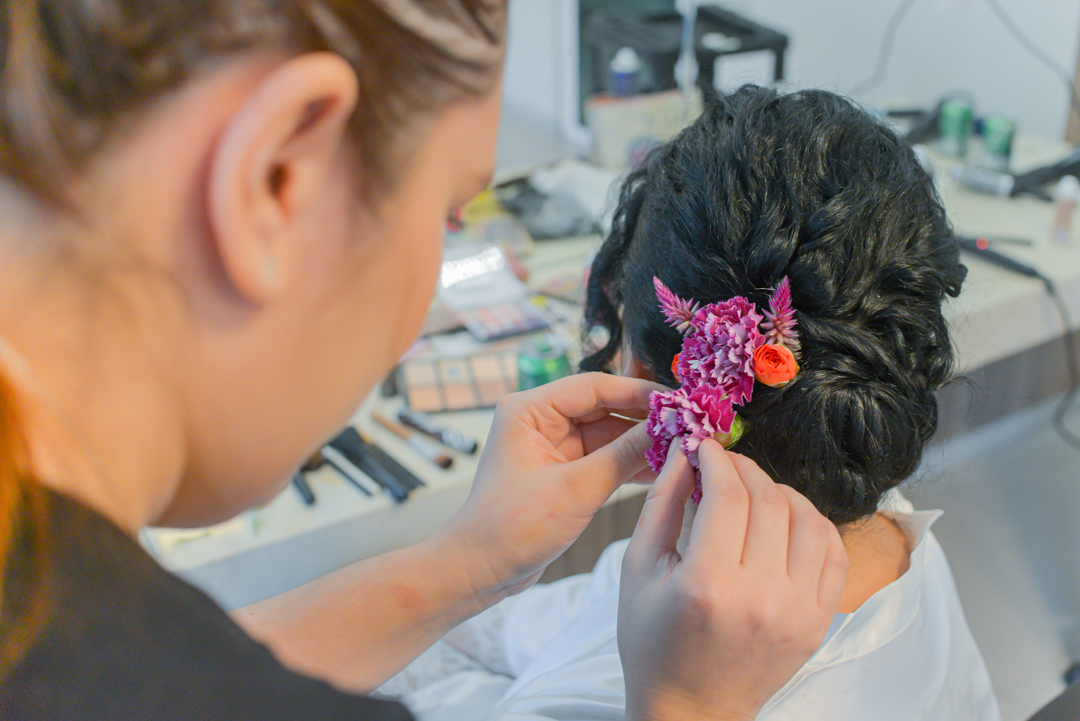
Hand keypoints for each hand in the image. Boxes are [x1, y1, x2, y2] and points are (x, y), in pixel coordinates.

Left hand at [441, 372, 665, 598]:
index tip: (678, 401)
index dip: (639, 392)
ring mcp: (552, 446)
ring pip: (608, 433)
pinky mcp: (562, 471)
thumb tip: (668, 429)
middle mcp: (539, 420)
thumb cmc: (512, 527)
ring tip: (684, 448)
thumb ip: (624, 456)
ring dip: (642, 443)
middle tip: (690, 424)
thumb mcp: (575, 490)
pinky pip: (604, 457)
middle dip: (646, 418)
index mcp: (529, 410)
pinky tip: (664, 469)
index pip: (594, 386)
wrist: (481, 569)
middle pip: (604, 406)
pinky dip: (630, 463)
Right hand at [618, 440, 848, 720]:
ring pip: (808, 518)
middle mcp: (761, 597)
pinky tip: (785, 521)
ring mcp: (798, 611)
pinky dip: (813, 524)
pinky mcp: (818, 622)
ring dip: (780, 492)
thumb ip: (662, 503)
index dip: (717, 459)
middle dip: (744, 469)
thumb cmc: (653, 642)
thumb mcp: (638, 569)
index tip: (705, 447)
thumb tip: (684, 452)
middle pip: (769, 500)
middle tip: (724, 464)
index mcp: (708, 584)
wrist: (690, 710)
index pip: (728, 493)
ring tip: (753, 494)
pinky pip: (833, 552)